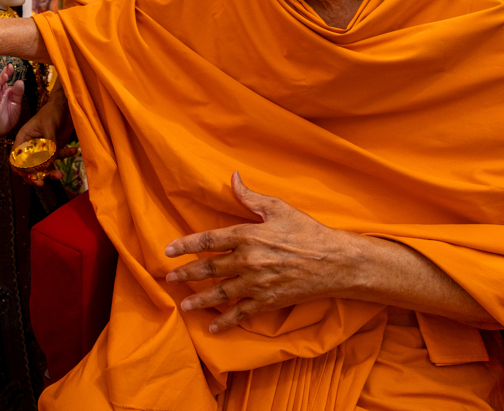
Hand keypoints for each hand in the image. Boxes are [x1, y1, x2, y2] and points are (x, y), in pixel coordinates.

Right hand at [0, 64, 25, 136]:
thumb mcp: (17, 102)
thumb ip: (18, 92)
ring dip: (0, 81)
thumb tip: (20, 81)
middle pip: (1, 81)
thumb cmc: (10, 114)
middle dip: (4, 73)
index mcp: (6, 91)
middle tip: (8, 67)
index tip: (11, 65)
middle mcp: (1, 93)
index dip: (8, 72)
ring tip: (4, 75)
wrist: (3, 127)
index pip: (6, 80)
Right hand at [12, 92, 75, 185]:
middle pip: (29, 166)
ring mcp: (44, 148)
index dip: (19, 169)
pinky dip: (66, 155)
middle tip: (42, 182)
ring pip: (45, 165)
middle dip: (35, 175)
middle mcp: (32, 145)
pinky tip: (73, 150)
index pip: (16, 158)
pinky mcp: (56, 148)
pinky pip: (59, 157)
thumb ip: (49, 144)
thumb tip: (49, 162)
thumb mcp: (48, 126)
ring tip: (60, 174)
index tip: (27, 176)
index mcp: (24, 138)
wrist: (67, 105)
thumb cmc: (52, 111)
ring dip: (52, 171)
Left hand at [163, 172, 359, 332]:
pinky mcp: (268, 301)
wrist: (336, 262)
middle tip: (169, 278)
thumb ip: (250, 196)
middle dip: (186, 274)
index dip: (185, 245)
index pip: (208, 240)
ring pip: (220, 293)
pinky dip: (226, 320)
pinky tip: (213, 325)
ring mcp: (256, 283)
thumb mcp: (278, 208)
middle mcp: (247, 260)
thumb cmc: (308, 231)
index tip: (167, 250)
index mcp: (247, 235)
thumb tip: (233, 178)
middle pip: (209, 268)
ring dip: (199, 299)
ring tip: (184, 305)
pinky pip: (241, 313)